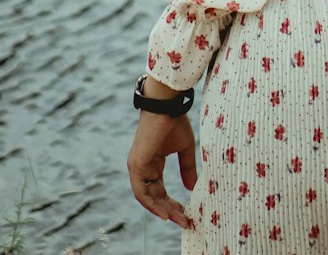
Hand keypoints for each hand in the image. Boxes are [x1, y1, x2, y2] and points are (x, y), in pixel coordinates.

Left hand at [127, 108, 197, 227]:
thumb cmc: (174, 121)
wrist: (167, 105)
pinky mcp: (136, 165)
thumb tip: (192, 188)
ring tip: (178, 220)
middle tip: (185, 221)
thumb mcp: (184, 148)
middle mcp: (142, 168)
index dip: (172, 204)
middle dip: (170, 211)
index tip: (186, 213)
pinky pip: (141, 192)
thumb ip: (186, 168)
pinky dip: (152, 205)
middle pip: (154, 197)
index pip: (160, 191)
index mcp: (152, 164)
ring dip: (163, 211)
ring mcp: (137, 167)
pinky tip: (165, 213)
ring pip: (148, 198)